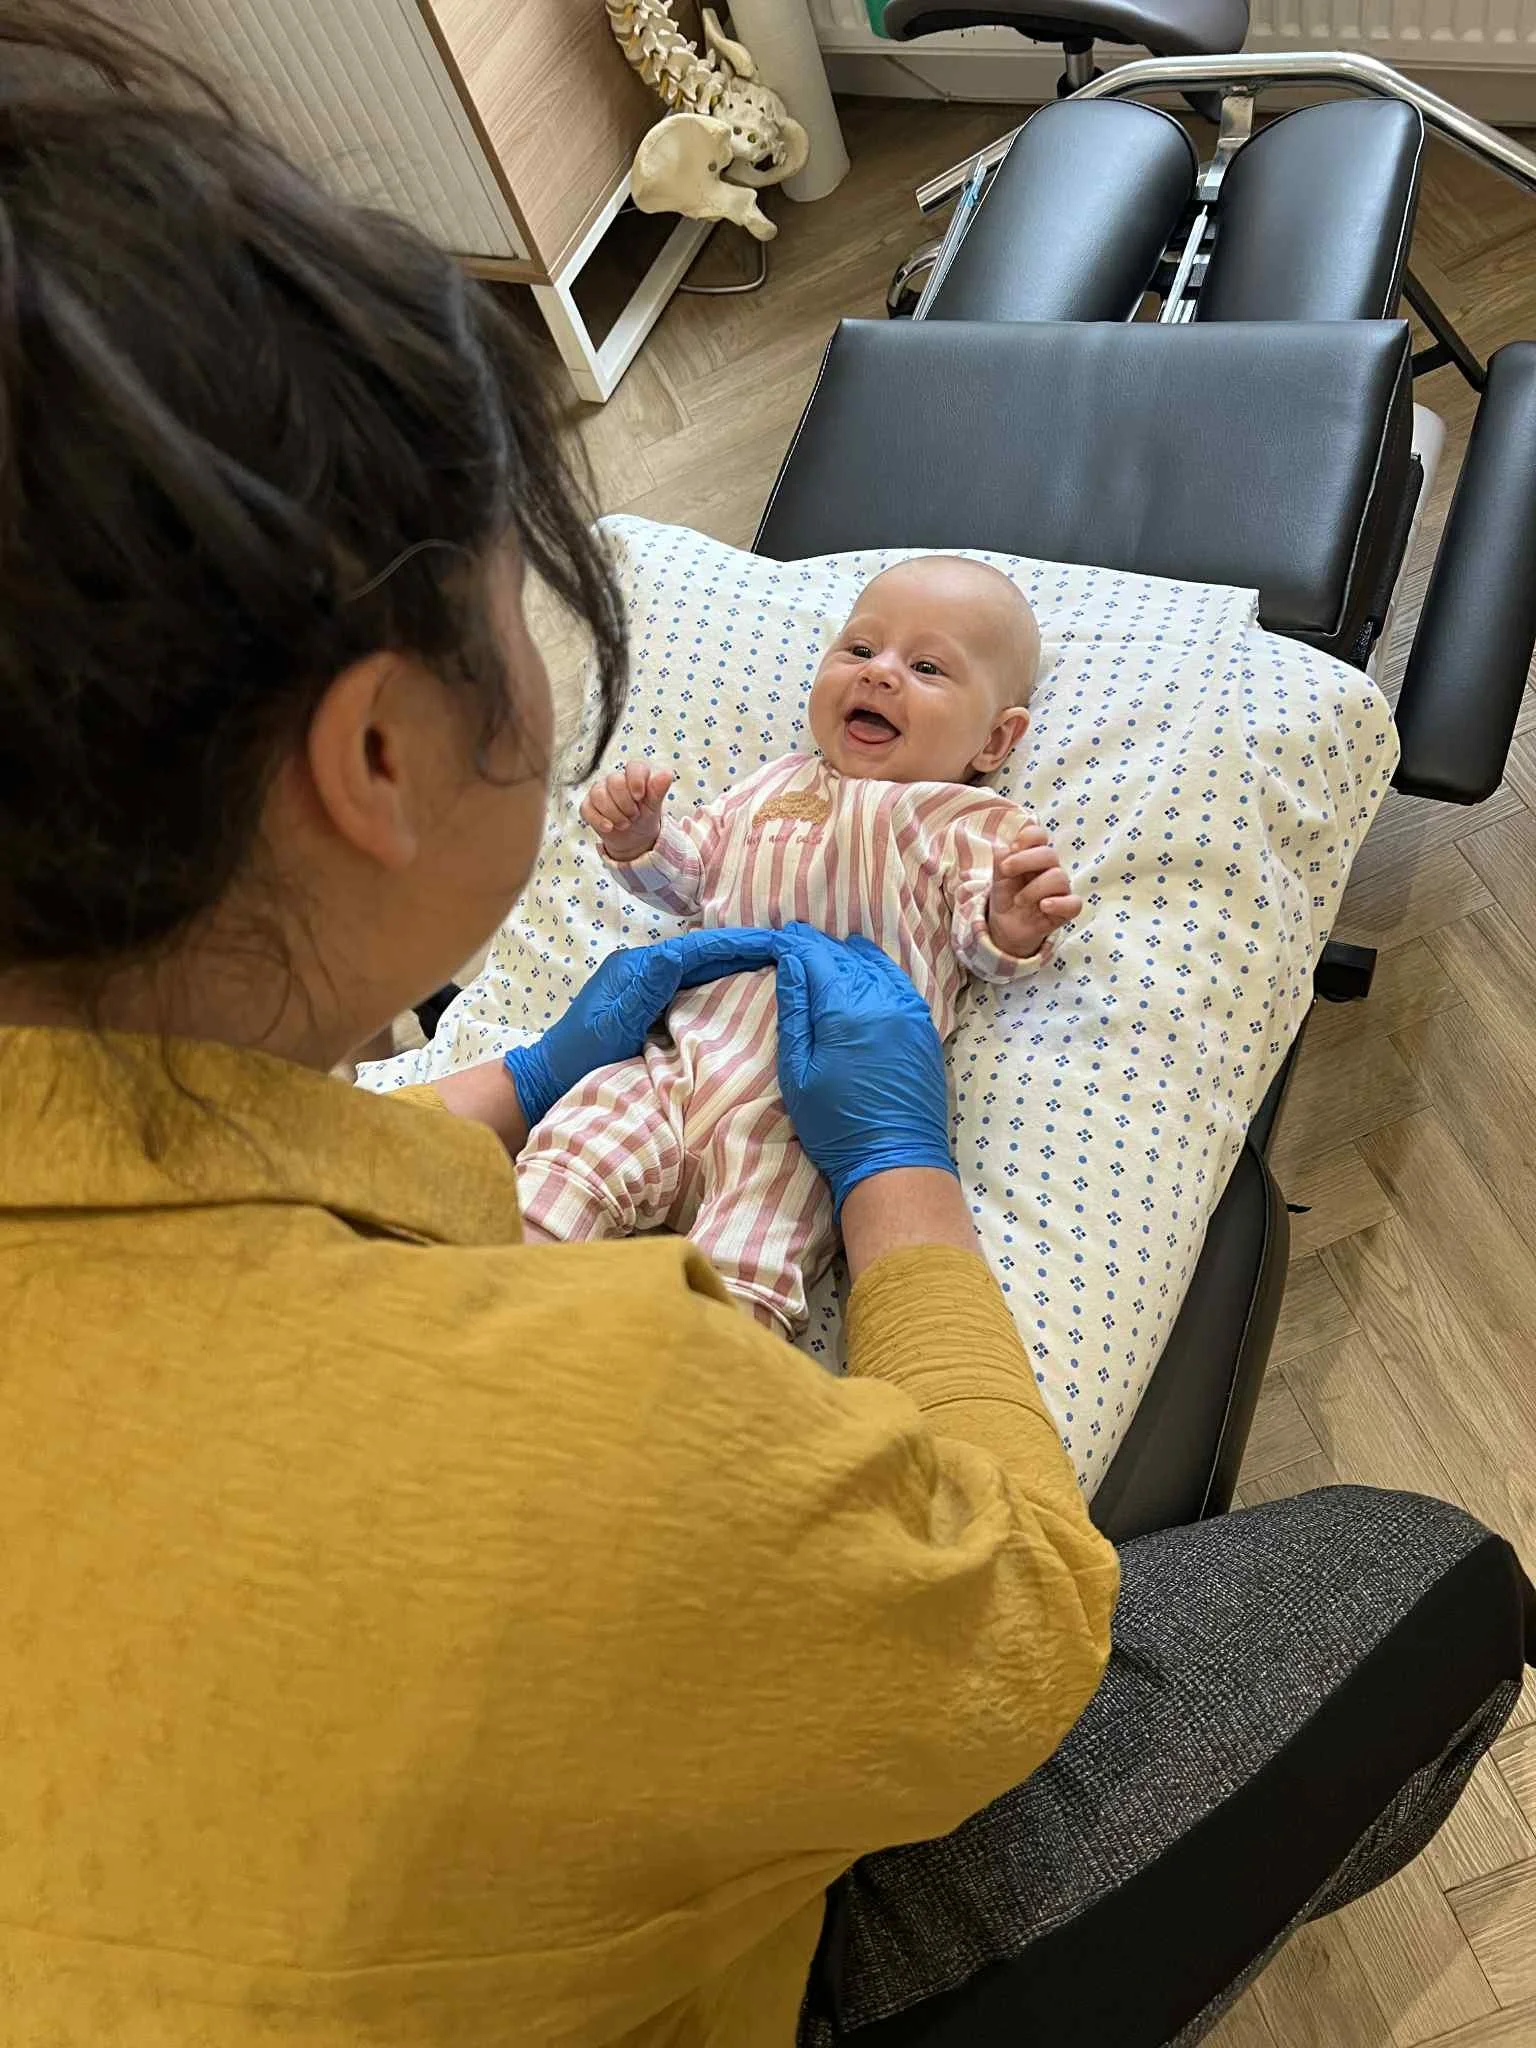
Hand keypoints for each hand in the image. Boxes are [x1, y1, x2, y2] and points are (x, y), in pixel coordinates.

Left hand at [505, 927, 778, 1127]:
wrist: (550, 1078)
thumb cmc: (581, 1056)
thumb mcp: (613, 1024)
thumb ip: (645, 990)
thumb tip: (676, 953)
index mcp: (637, 968)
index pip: (696, 949)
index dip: (736, 943)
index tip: (774, 941)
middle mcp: (643, 969)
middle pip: (702, 953)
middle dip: (743, 949)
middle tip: (787, 947)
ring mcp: (645, 985)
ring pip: (699, 968)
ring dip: (734, 964)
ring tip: (776, 963)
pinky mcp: (648, 1003)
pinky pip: (691, 986)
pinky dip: (719, 983)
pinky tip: (744, 990)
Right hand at [581, 762, 673, 861]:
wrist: (633, 839)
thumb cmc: (645, 817)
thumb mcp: (654, 806)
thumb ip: (658, 790)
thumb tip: (667, 774)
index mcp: (635, 776)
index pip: (634, 766)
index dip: (636, 780)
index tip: (640, 797)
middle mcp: (615, 780)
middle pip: (614, 781)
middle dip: (625, 803)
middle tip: (634, 816)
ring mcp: (599, 791)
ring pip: (599, 794)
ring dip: (613, 813)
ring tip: (625, 824)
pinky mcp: (588, 805)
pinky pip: (587, 808)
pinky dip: (599, 820)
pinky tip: (610, 827)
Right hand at [774, 923, 956, 1216]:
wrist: (895, 1160)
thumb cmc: (835, 1125)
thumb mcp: (797, 1072)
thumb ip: (795, 1013)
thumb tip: (792, 964)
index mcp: (845, 1010)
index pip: (817, 958)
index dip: (796, 946)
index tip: (781, 939)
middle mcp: (882, 1000)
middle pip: (846, 957)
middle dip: (819, 947)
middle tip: (797, 940)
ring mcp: (909, 1011)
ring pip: (875, 966)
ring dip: (849, 956)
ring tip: (829, 951)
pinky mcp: (924, 1027)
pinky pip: (898, 983)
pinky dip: (878, 970)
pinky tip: (866, 969)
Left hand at [988, 822, 1081, 959]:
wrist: (1006, 924)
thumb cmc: (1006, 893)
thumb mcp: (997, 874)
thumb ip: (1000, 855)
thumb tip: (1002, 841)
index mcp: (1034, 854)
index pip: (1040, 835)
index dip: (1028, 836)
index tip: (1013, 847)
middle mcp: (1050, 868)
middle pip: (1049, 854)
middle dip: (1024, 860)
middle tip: (1005, 871)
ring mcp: (1060, 888)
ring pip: (1059, 877)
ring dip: (1033, 889)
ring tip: (1018, 901)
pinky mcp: (1066, 909)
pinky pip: (1074, 904)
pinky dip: (1059, 904)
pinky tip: (1043, 906)